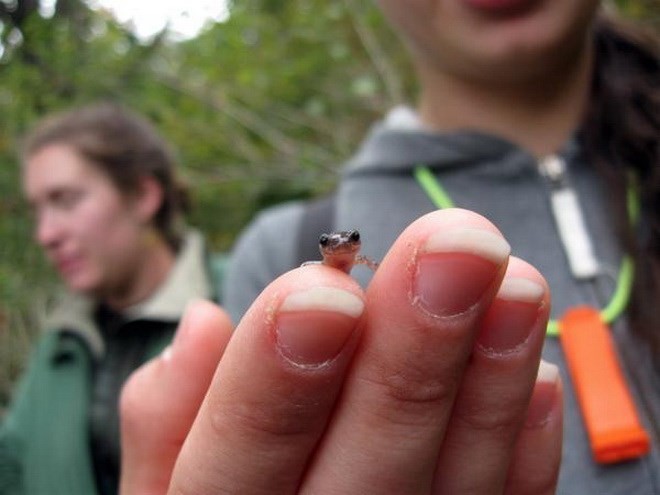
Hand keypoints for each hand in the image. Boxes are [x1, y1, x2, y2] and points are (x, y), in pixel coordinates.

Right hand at [120, 209, 561, 493]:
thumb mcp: (162, 489)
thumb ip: (166, 419)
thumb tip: (203, 324)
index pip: (240, 457)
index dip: (276, 376)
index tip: (321, 289)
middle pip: (369, 470)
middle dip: (413, 355)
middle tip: (457, 247)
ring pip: (457, 489)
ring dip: (492, 384)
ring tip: (518, 285)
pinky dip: (523, 451)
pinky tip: (538, 376)